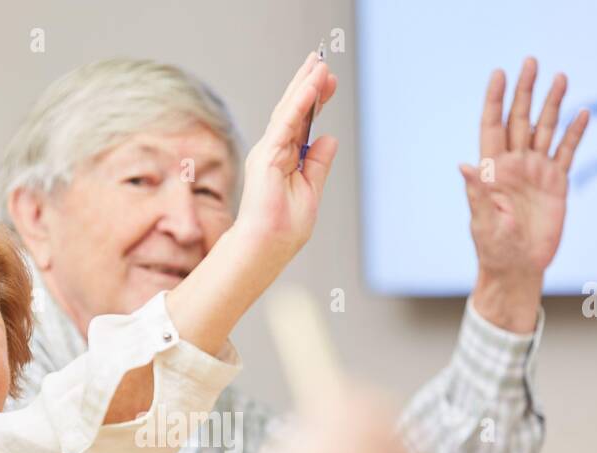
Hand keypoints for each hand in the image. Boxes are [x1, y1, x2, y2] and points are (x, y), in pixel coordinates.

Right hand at [232, 51, 337, 264]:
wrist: (267, 246)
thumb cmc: (284, 227)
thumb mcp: (311, 190)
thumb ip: (318, 163)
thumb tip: (329, 138)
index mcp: (285, 159)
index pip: (301, 123)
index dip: (315, 101)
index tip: (329, 82)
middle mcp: (274, 151)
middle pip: (294, 111)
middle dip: (308, 85)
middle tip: (322, 62)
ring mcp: (268, 152)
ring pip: (289, 111)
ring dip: (304, 86)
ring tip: (319, 64)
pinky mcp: (267, 156)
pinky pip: (286, 123)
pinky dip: (299, 103)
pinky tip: (311, 85)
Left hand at [460, 58, 588, 331]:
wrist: (518, 267)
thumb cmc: (494, 249)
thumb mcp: (483, 222)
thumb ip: (477, 193)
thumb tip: (464, 165)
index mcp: (493, 170)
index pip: (492, 126)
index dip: (495, 100)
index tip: (500, 73)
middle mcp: (514, 165)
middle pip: (520, 119)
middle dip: (525, 91)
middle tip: (531, 62)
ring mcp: (536, 172)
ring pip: (545, 129)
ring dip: (553, 104)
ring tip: (561, 77)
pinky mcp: (556, 183)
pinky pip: (567, 152)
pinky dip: (575, 133)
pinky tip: (583, 113)